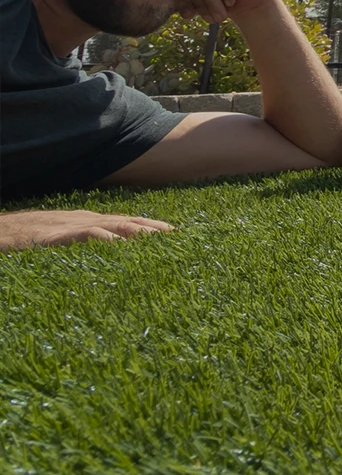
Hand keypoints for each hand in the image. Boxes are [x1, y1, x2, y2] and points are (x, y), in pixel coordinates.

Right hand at [0, 209, 171, 250]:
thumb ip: (88, 245)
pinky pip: (81, 235)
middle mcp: (85, 220)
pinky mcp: (53, 237)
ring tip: (159, 241)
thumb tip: (112, 254)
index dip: (152, 227)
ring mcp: (69, 226)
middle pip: (127, 222)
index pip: (128, 222)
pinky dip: (100, 239)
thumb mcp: (65, 241)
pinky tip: (117, 246)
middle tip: (179, 240)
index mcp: (89, 222)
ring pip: (110, 225)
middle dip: (153, 230)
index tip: (177, 235)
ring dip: (136, 232)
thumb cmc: (29, 239)